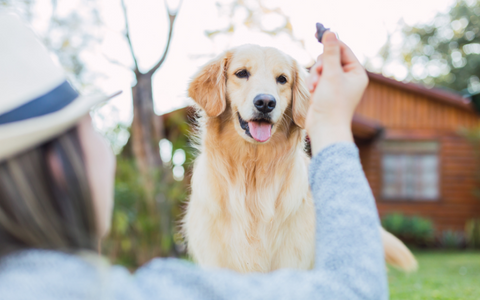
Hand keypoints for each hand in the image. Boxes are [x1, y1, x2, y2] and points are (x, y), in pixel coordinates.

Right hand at [305, 32, 367, 155]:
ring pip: (321, 68)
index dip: (331, 44)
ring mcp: (336, 85)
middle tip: (318, 76)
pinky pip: (317, 78)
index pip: (343, 50)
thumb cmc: (332, 104)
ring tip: (313, 88)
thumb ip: (330, 53)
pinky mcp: (326, 91)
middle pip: (330, 58)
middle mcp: (348, 78)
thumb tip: (330, 33)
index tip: (319, 36)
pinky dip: (312, 83)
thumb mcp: (331, 75)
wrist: (324, 128)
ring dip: (314, 75)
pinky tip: (311, 92)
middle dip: (320, 66)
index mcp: (356, 73)